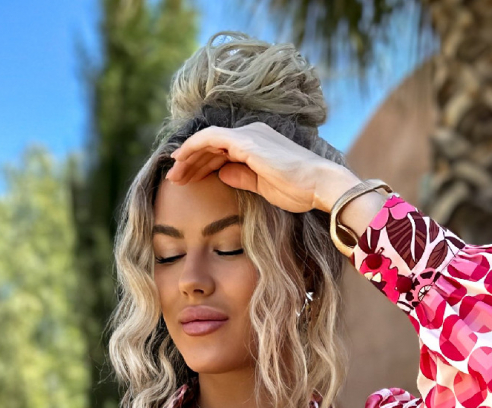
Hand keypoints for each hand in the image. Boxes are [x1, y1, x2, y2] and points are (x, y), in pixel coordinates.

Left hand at [167, 122, 360, 216]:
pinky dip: (194, 146)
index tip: (187, 179)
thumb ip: (242, 177)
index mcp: (256, 144)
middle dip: (190, 162)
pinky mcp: (246, 142)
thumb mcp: (263, 186)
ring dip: (188, 158)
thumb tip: (222, 173)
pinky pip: (211, 138)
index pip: (221, 151)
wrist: (317, 184)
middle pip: (211, 145)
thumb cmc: (298, 189)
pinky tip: (180, 159)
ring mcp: (248, 136)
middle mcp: (251, 134)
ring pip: (208, 141)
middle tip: (174, 179)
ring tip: (174, 175)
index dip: (201, 163)